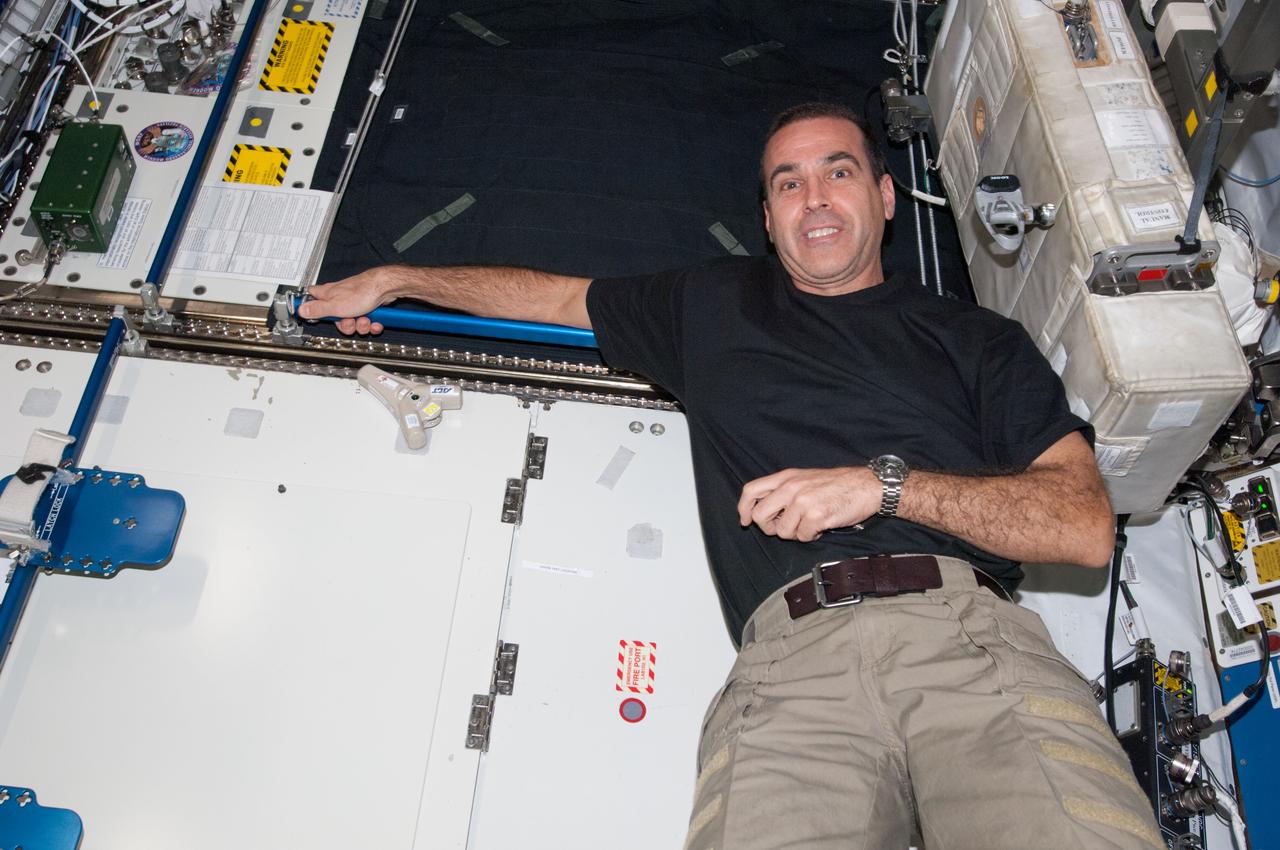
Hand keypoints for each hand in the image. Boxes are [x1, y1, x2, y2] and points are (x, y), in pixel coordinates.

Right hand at [297, 268, 395, 334]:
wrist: (385, 288)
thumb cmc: (362, 292)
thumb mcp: (334, 306)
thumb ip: (317, 309)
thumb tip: (301, 310)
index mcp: (327, 295)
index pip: (310, 298)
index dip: (309, 308)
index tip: (311, 315)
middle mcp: (339, 297)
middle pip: (335, 319)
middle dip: (345, 325)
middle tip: (349, 321)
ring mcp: (354, 302)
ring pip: (353, 322)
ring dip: (360, 325)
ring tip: (365, 319)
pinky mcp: (367, 306)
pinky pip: (366, 321)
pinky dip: (372, 324)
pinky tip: (374, 321)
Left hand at [737, 466, 880, 541]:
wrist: (867, 486)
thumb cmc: (837, 484)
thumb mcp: (805, 478)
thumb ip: (784, 490)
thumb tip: (764, 512)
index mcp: (786, 477)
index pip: (751, 490)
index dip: (743, 508)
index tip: (746, 521)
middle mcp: (791, 487)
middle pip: (760, 515)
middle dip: (771, 528)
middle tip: (786, 527)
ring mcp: (803, 501)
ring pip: (782, 531)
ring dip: (797, 533)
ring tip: (811, 522)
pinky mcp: (816, 515)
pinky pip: (802, 537)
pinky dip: (812, 536)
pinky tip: (822, 526)